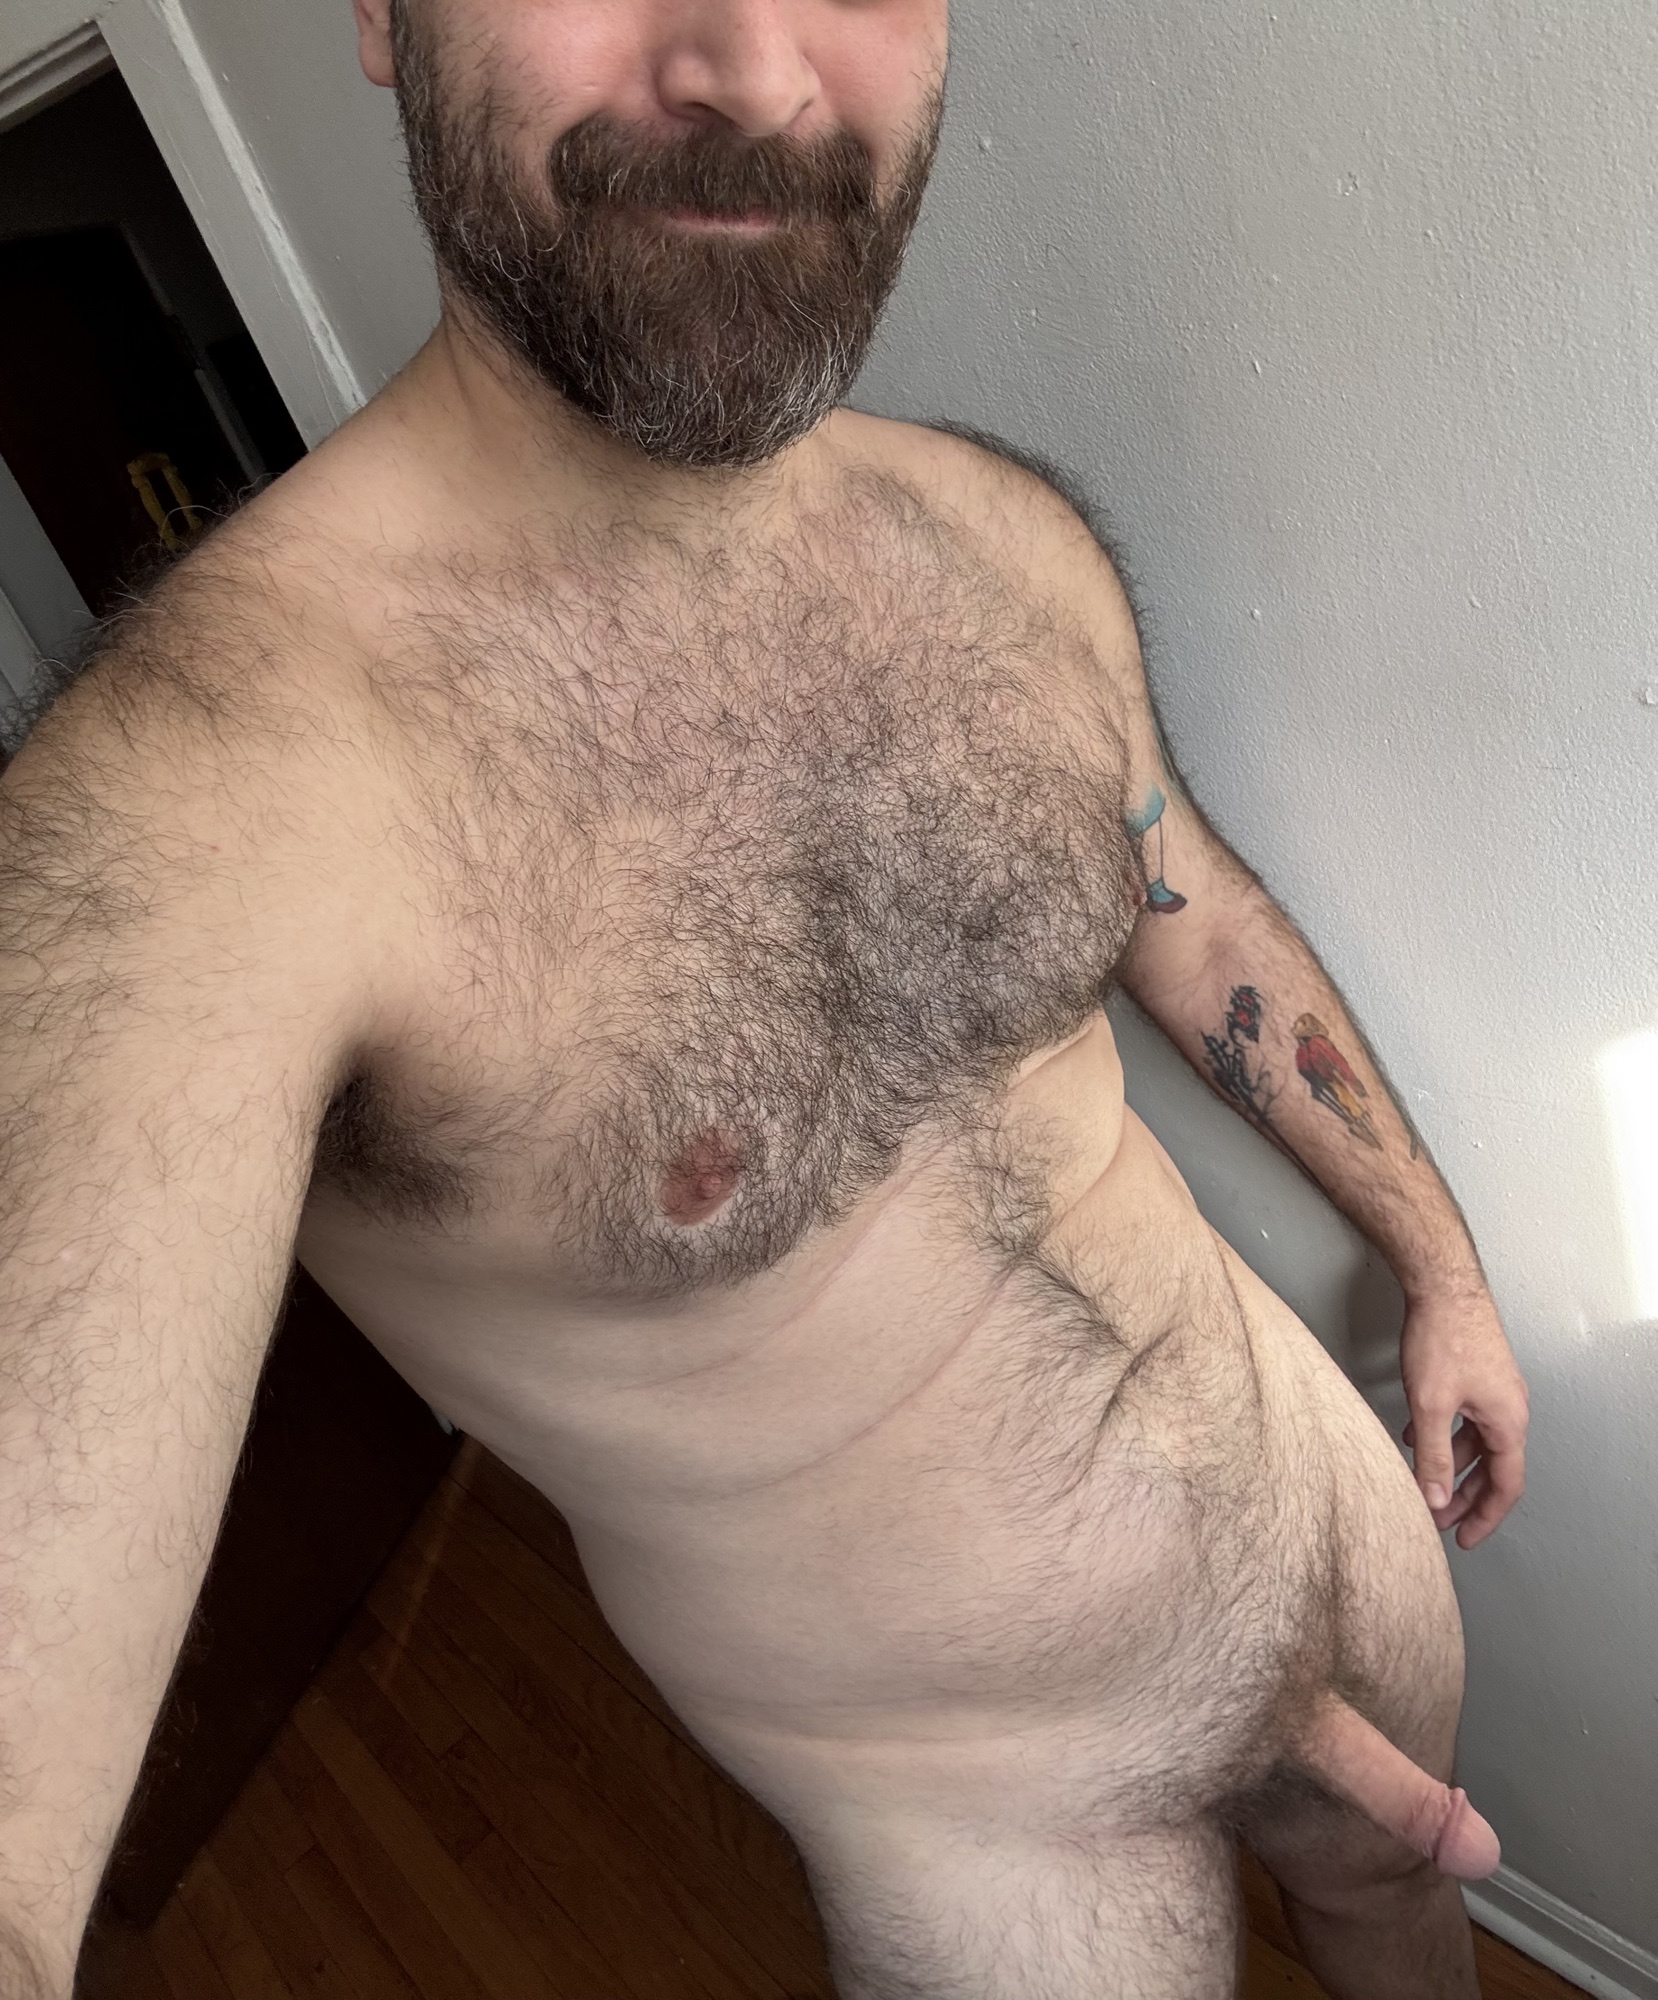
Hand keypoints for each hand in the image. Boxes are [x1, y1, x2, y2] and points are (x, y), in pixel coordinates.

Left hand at [1399, 1287, 1528, 1547]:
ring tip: (1423, 1484)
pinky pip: (1465, 1418)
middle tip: (1439, 1521)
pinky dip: (1444, 1435)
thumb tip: (1434, 1499)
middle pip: (1492, 1467)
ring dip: (1452, 1465)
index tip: (1463, 1538)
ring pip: (1476, 1442)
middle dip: (1465, 1497)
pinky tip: (1414, 1437)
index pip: (1505, 1486)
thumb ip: (1432, 1456)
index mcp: (1508, 1422)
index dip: (1485, 1517)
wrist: (1444, 1284)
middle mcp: (1509, 1409)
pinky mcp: (1477, 1374)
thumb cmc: (1443, 1338)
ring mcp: (1494, 1390)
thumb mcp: (1431, 1404)